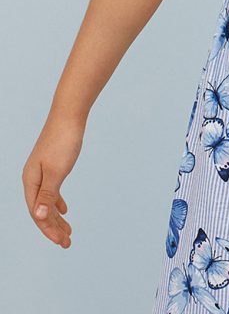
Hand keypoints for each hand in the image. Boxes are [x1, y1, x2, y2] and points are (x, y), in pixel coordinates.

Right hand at [21, 115, 85, 247]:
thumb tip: (40, 216)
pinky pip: (52, 190)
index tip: (63, 241)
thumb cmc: (63, 141)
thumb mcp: (57, 170)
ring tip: (68, 232)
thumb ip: (48, 194)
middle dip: (53, 228)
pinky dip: (57, 202)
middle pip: (41, 210)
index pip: (38, 213)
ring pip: (47, 201)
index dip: (49, 229)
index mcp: (31, 181)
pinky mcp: (51, 165)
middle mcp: (32, 178)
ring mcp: (41, 171)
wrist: (69, 114)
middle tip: (68, 242)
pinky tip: (65, 210)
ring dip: (57, 218)